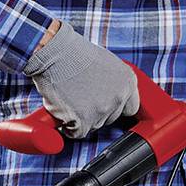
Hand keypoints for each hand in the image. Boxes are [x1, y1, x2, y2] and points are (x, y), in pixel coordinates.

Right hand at [23, 22, 140, 138]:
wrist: (54, 52)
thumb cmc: (75, 54)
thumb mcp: (107, 63)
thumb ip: (115, 83)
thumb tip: (112, 97)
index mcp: (128, 82)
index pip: (130, 108)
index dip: (115, 108)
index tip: (105, 106)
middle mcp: (119, 97)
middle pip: (111, 119)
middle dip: (96, 113)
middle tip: (80, 97)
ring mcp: (102, 109)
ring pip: (93, 126)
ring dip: (81, 118)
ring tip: (70, 97)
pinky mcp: (83, 120)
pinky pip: (76, 133)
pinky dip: (67, 126)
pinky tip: (63, 110)